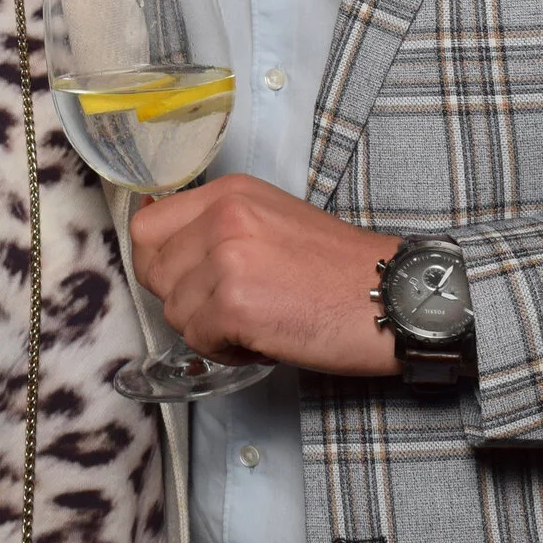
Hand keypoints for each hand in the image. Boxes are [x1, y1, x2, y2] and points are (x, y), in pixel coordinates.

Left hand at [129, 173, 403, 374]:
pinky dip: (226, 350)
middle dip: (184, 299)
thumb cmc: (340, 271)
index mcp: (230, 192)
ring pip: (174, 309)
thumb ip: (218, 228)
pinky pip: (198, 338)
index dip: (158, 262)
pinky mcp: (235, 303)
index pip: (148, 225)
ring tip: (257, 321)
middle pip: (154, 270)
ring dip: (208, 328)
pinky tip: (264, 339)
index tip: (182, 281)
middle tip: (229, 309)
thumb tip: (167, 254)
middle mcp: (223, 216)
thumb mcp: (271, 222)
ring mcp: (227, 257)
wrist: (393, 298)